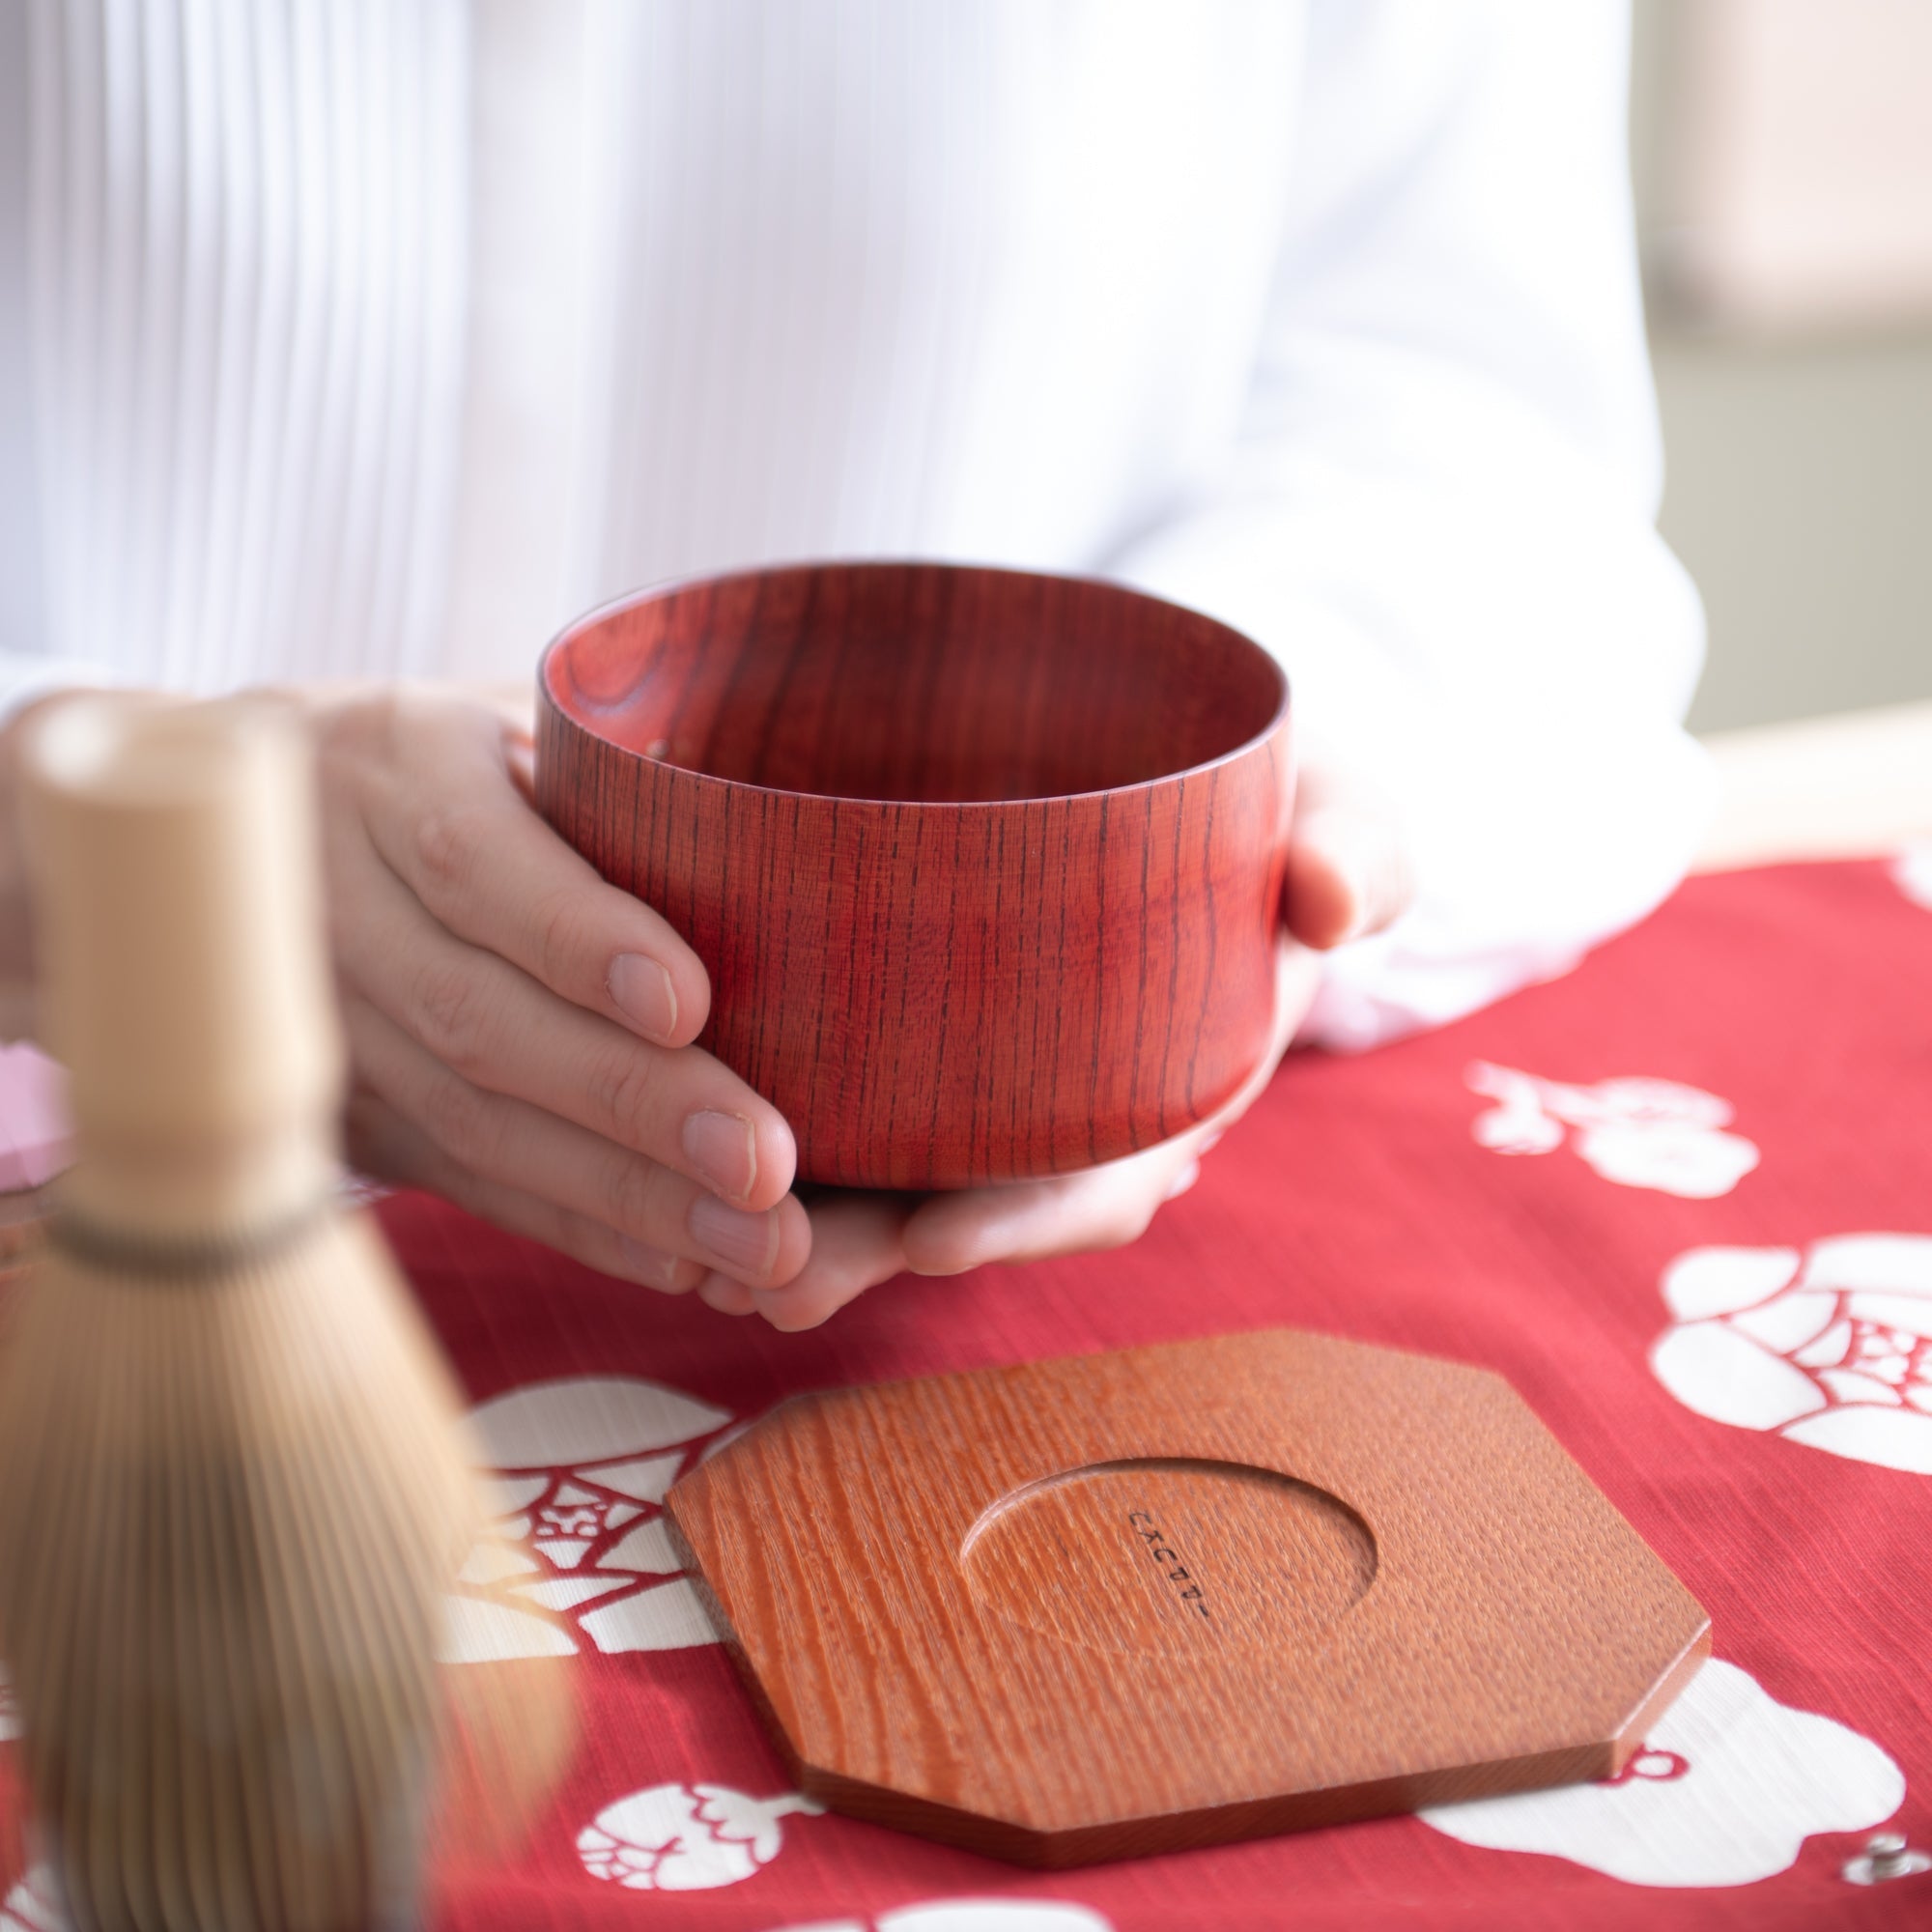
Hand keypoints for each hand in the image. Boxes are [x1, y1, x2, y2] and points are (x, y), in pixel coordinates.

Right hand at [296, 685, 811, 1292]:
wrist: (234, 836)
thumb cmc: (443, 760)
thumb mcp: (505, 713)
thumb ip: (609, 762)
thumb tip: (787, 825)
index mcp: (391, 765)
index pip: (472, 859)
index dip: (577, 937)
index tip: (687, 1000)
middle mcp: (337, 899)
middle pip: (480, 1018)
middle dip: (632, 1101)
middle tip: (764, 1163)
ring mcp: (326, 1023)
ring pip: (474, 1121)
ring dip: (626, 1192)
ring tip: (758, 1240)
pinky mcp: (351, 1114)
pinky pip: (468, 1180)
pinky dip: (581, 1226)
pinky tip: (682, 1257)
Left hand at [696, 751, 1412, 1328]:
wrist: (1174, 763)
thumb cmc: (1260, 806)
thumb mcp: (1329, 807)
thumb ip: (1358, 840)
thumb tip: (1340, 897)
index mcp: (1172, 1081)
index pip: (1103, 1178)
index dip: (1028, 1219)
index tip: (933, 1235)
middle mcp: (1075, 1108)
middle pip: (977, 1204)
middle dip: (882, 1246)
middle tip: (776, 1270)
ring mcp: (996, 1081)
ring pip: (897, 1176)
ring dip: (809, 1222)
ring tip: (708, 1247)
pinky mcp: (922, 1038)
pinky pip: (854, 1108)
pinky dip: (779, 1138)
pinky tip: (688, 1161)